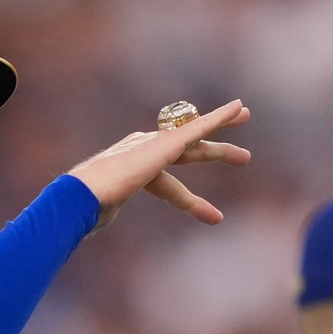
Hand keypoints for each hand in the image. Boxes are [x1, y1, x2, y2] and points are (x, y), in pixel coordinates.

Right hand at [68, 100, 250, 232]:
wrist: (86, 191)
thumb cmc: (85, 206)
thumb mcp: (97, 212)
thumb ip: (99, 213)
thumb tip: (88, 224)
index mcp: (128, 167)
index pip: (166, 183)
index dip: (190, 201)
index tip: (208, 214)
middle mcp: (142, 149)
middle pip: (185, 150)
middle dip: (210, 149)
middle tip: (238, 153)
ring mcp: (155, 144)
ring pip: (196, 134)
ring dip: (222, 126)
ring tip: (246, 115)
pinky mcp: (168, 142)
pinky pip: (200, 126)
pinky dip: (220, 117)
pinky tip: (239, 108)